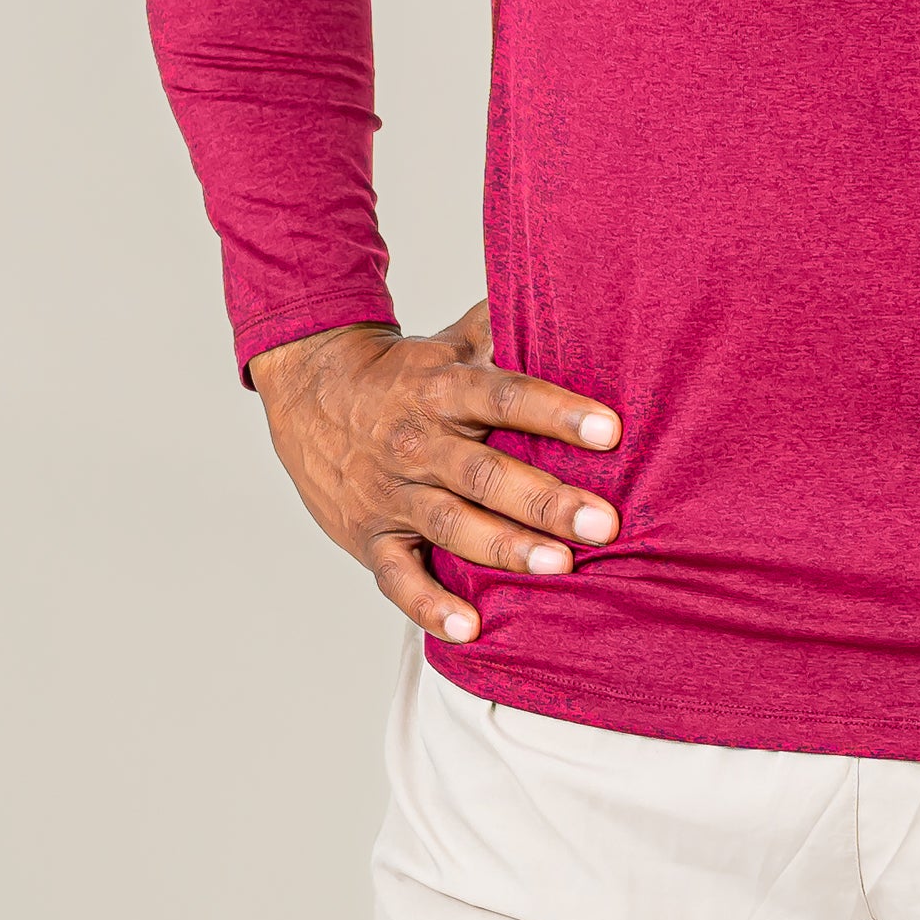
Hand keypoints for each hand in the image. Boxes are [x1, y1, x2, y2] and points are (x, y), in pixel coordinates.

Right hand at [248, 300, 620, 643]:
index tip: (609, 430)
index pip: (506, 396)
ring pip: (451, 524)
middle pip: (486, 471)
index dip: (558, 413)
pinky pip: (397, 578)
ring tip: (559, 566)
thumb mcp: (449, 341)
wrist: (309, 394)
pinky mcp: (368, 536)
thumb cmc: (402, 372)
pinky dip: (429, 606)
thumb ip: (503, 325)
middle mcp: (418, 441)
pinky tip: (469, 628)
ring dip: (506, 548)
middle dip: (546, 499)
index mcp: (443, 389)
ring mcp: (391, 493)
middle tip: (603, 523)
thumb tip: (571, 292)